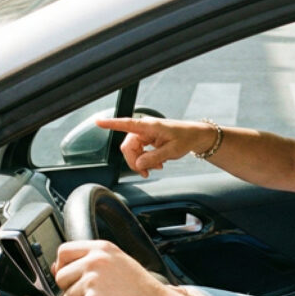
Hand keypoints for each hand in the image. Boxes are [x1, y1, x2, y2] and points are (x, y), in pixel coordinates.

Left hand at [52, 239, 167, 295]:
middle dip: (72, 290)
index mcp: (102, 248)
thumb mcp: (120, 263)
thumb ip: (92, 260)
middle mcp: (95, 261)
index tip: (71, 277)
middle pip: (61, 276)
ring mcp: (93, 281)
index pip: (64, 251)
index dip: (63, 266)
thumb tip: (57, 268)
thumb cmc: (144, 290)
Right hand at [96, 117, 216, 176]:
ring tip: (157, 168)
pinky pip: (139, 152)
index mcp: (149, 126)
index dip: (111, 124)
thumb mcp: (173, 150)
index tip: (98, 122)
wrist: (196, 136)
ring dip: (141, 163)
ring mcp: (145, 134)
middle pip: (128, 147)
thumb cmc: (186, 138)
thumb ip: (154, 157)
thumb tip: (139, 163)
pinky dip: (146, 161)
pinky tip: (157, 164)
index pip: (126, 123)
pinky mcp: (148, 140)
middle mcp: (144, 128)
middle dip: (134, 162)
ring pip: (133, 152)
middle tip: (146, 173)